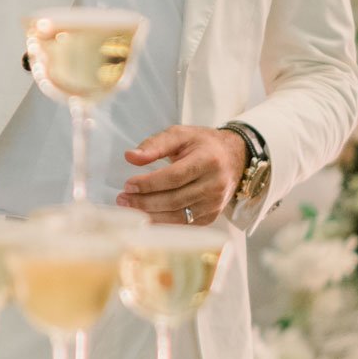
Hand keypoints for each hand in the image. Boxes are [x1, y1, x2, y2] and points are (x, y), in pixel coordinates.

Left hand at [116, 125, 246, 225]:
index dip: (150, 183)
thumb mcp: (180, 134)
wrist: (234, 158)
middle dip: (145, 202)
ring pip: (178, 216)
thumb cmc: (203, 144)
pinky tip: (146, 217)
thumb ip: (155, 144)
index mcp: (208, 161)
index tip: (128, 185)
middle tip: (122, 199)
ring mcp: (215, 204)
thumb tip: (130, 157)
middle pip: (175, 199)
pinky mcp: (211, 216)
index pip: (175, 177)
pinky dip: (163, 223)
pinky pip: (184, 224)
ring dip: (150, 215)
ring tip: (129, 208)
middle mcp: (215, 185)